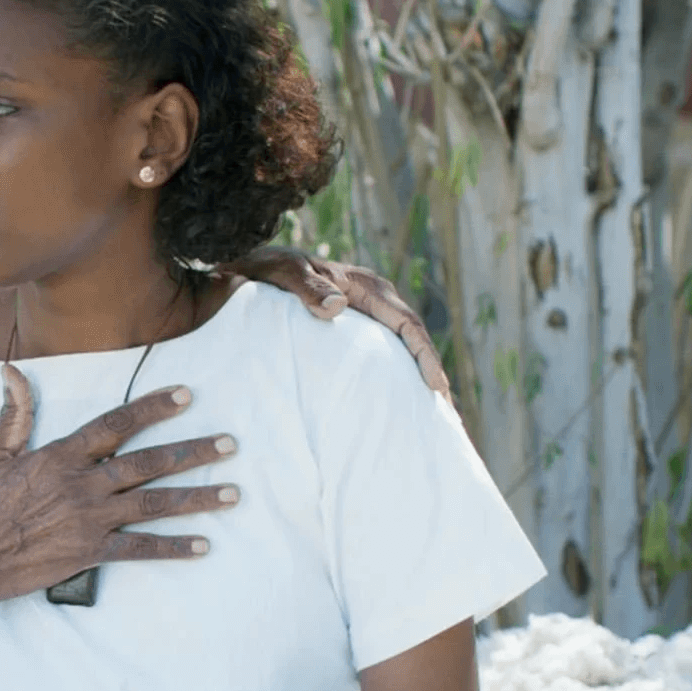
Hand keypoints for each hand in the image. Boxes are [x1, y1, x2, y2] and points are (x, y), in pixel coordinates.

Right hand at [0, 365, 240, 600]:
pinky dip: (173, 547)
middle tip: (230, 444)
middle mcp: (83, 484)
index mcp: (62, 455)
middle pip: (149, 463)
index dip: (153, 407)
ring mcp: (91, 519)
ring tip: (233, 492)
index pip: (116, 424)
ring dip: (197, 497)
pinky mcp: (91, 552)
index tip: (186, 395)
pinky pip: (140, 549)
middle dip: (193, 452)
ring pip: (154, 503)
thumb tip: (12, 371)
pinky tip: (203, 546)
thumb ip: (14, 413)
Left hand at [222, 246, 451, 398]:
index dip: (424, 355)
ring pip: (401, 350)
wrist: (244, 273)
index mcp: (365, 287)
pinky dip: (397, 378)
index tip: (435, 386)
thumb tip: (338, 306)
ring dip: (418, 379)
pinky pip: (382, 356)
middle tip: (448, 414)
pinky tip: (398, 404)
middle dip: (432, 375)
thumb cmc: (264, 272)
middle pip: (413, 341)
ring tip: (433, 418)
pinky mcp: (353, 333)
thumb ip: (307, 287)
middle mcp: (373, 301)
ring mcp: (365, 317)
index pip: (406, 323)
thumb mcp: (284, 274)